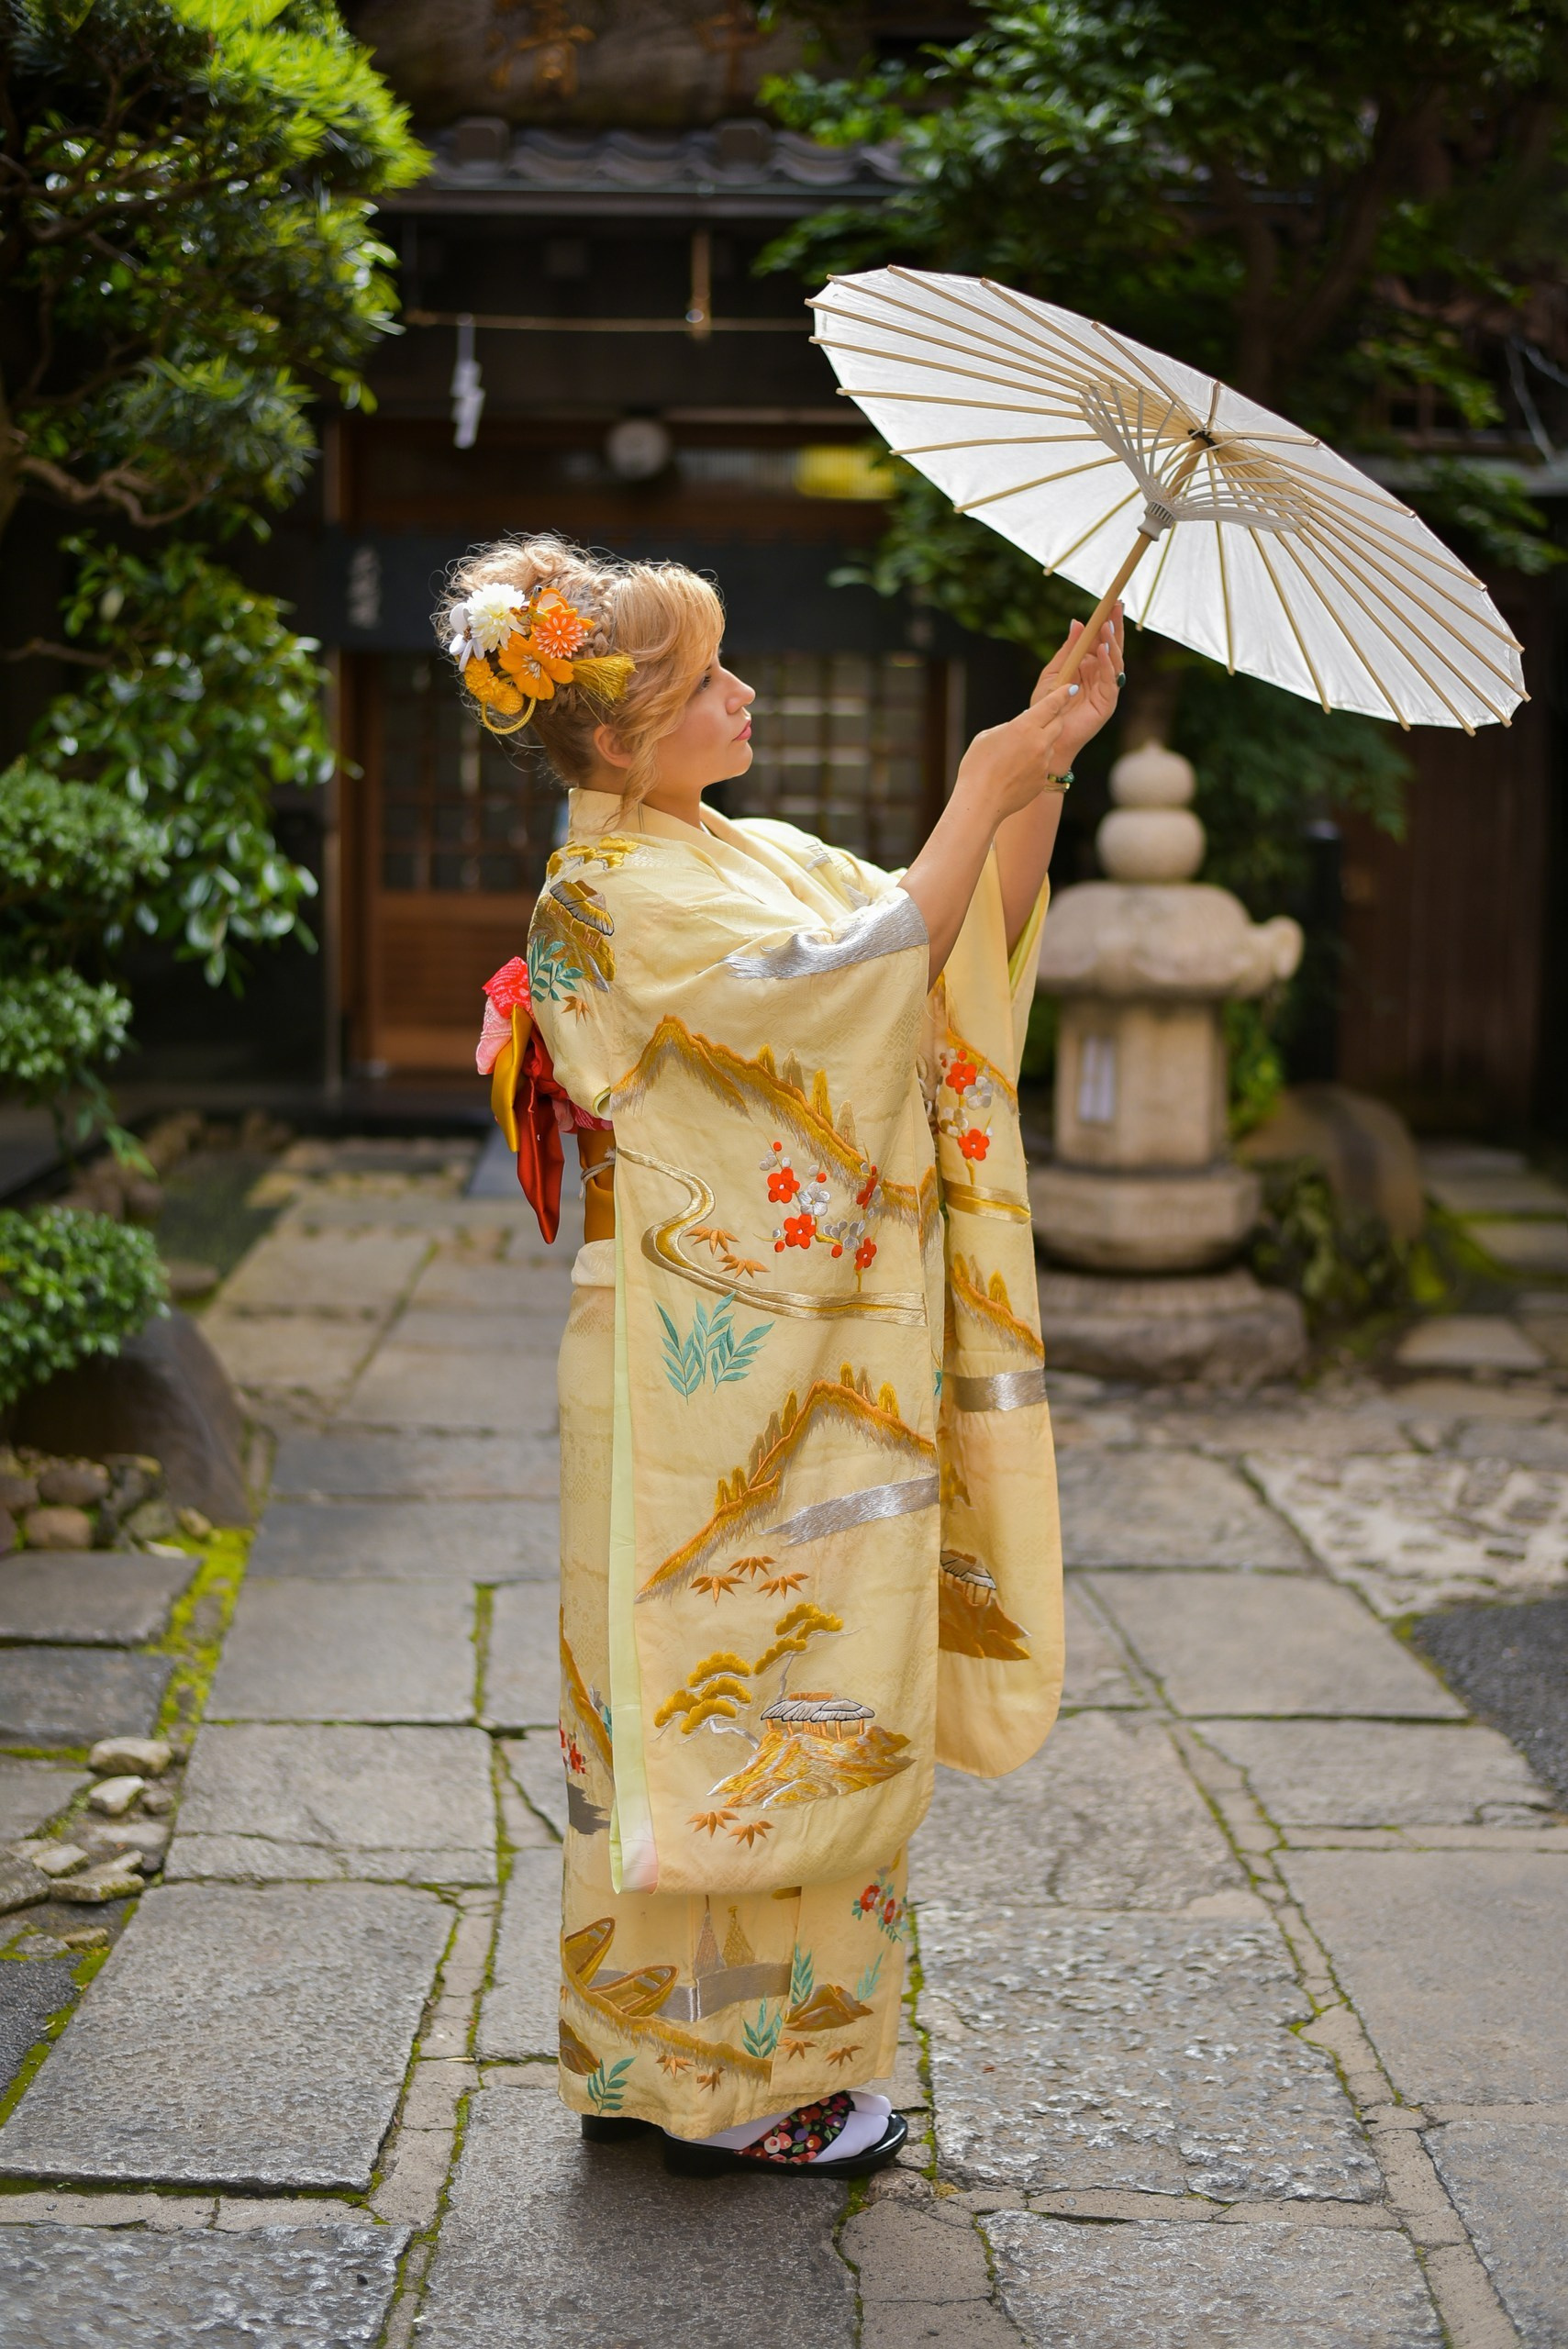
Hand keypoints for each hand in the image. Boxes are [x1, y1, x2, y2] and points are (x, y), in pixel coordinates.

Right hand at [952, 681, 1075, 825]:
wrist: (981, 802)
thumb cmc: (977, 767)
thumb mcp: (987, 737)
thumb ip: (1008, 728)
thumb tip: (1020, 727)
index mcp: (1024, 727)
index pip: (1051, 705)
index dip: (1062, 694)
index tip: (1070, 688)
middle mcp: (1039, 743)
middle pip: (1058, 724)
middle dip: (1053, 719)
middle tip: (1043, 719)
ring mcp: (1043, 763)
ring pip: (1050, 746)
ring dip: (1040, 744)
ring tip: (1016, 754)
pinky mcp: (1042, 780)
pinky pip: (1043, 765)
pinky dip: (1034, 764)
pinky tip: (1015, 771)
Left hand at [1032, 606, 1124, 769]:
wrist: (1046, 735)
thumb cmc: (1048, 705)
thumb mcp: (1055, 671)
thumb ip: (1068, 649)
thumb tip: (1077, 622)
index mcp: (1089, 666)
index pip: (1101, 640)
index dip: (1106, 622)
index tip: (1110, 603)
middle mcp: (1100, 675)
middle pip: (1112, 647)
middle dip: (1115, 627)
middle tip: (1117, 607)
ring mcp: (1106, 688)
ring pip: (1115, 661)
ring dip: (1111, 643)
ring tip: (1106, 627)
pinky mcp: (1107, 702)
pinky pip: (1111, 680)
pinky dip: (1107, 664)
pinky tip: (1102, 650)